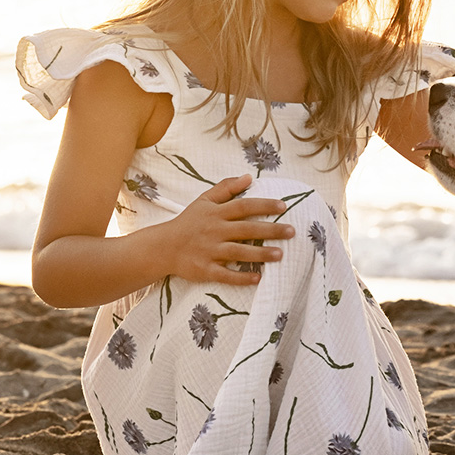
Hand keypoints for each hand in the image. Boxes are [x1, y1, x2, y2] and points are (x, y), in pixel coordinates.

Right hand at [161, 175, 294, 284]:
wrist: (162, 247)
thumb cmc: (188, 222)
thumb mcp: (204, 201)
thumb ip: (226, 188)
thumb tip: (249, 176)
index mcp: (216, 213)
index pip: (244, 206)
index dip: (264, 205)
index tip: (283, 206)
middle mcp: (214, 231)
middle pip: (246, 229)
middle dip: (270, 230)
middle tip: (292, 231)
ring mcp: (209, 251)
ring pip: (238, 252)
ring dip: (260, 254)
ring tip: (280, 254)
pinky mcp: (204, 269)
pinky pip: (225, 275)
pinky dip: (241, 277)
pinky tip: (258, 277)